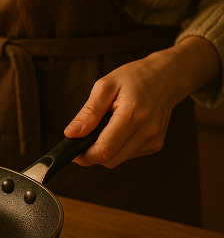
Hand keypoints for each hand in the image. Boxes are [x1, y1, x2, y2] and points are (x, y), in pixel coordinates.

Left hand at [65, 36, 219, 167]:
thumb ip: (88, 112)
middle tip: (81, 140)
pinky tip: (117, 130)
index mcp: (132, 114)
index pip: (104, 149)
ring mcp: (154, 140)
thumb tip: (71, 134)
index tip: (71, 150)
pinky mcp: (156, 144)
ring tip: (102, 128)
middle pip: (111, 160)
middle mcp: (147, 131)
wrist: (166, 77)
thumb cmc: (132, 78)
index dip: (84, 155)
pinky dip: (116, 147)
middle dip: (91, 155)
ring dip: (104, 150)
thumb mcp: (105, 86)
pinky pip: (128, 155)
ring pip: (118, 160)